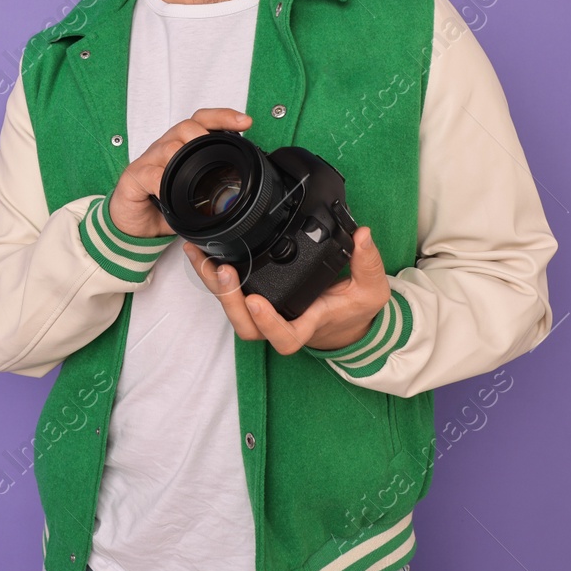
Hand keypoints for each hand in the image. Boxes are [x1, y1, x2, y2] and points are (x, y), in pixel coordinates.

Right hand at [106, 108, 251, 237]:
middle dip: (205, 137)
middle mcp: (164, 148)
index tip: (244, 121)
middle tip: (217, 156)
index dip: (223, 117)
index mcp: (180, 146)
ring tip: (194, 176)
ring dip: (185, 160)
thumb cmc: (163, 203)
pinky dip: (163, 183)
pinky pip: (150, 175)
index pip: (201, 120)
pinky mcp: (134, 178)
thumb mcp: (193, 192)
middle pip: (186, 128)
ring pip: (169, 148)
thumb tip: (245, 181)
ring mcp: (148, 162)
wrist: (135, 223)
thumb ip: (213, 182)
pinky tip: (170, 193)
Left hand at [183, 226, 390, 353]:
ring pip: (233, 311)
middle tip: (224, 270)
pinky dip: (212, 275)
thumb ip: (368, 263)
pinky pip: (229, 294)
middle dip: (230, 301)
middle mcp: (281, 321)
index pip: (285, 336)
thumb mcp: (370, 289)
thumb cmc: (353, 309)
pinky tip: (199, 252)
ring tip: (201, 255)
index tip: (256, 301)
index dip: (268, 323)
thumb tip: (363, 235)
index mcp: (308, 323)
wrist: (343, 322)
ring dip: (214, 285)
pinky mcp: (254, 299)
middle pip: (247, 327)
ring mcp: (265, 312)